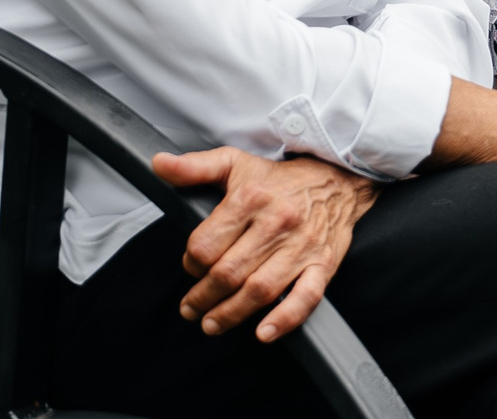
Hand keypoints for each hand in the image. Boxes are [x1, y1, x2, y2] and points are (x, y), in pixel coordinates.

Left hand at [148, 148, 377, 342]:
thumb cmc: (281, 178)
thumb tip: (159, 164)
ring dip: (230, 314)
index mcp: (251, 198)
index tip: (192, 267)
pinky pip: (306, 297)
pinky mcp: (323, 264)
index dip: (191, 263)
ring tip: (212, 323)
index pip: (206, 245)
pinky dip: (285, 319)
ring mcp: (301, 246)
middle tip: (191, 307)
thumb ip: (195, 167)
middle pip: (228, 273)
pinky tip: (264, 332)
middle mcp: (276, 223)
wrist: (337, 178)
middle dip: (202, 297)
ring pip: (259, 290)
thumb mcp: (236, 162)